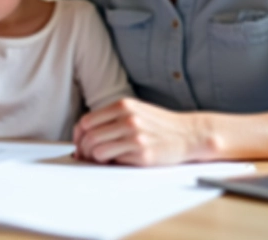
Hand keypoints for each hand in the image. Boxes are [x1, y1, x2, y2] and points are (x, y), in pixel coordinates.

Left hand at [73, 98, 205, 165]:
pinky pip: (114, 160)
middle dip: (83, 150)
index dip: (78, 135)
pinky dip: (111, 163)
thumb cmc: (160, 125)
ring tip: (101, 160)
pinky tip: (117, 161)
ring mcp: (135, 136)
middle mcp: (127, 119)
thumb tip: (84, 133)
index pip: (86, 121)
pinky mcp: (143, 154)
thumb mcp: (134, 111)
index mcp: (123, 105)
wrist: (189, 134)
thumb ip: (111, 118)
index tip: (79, 143)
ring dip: (95, 158)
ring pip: (97, 150)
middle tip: (86, 157)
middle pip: (89, 137)